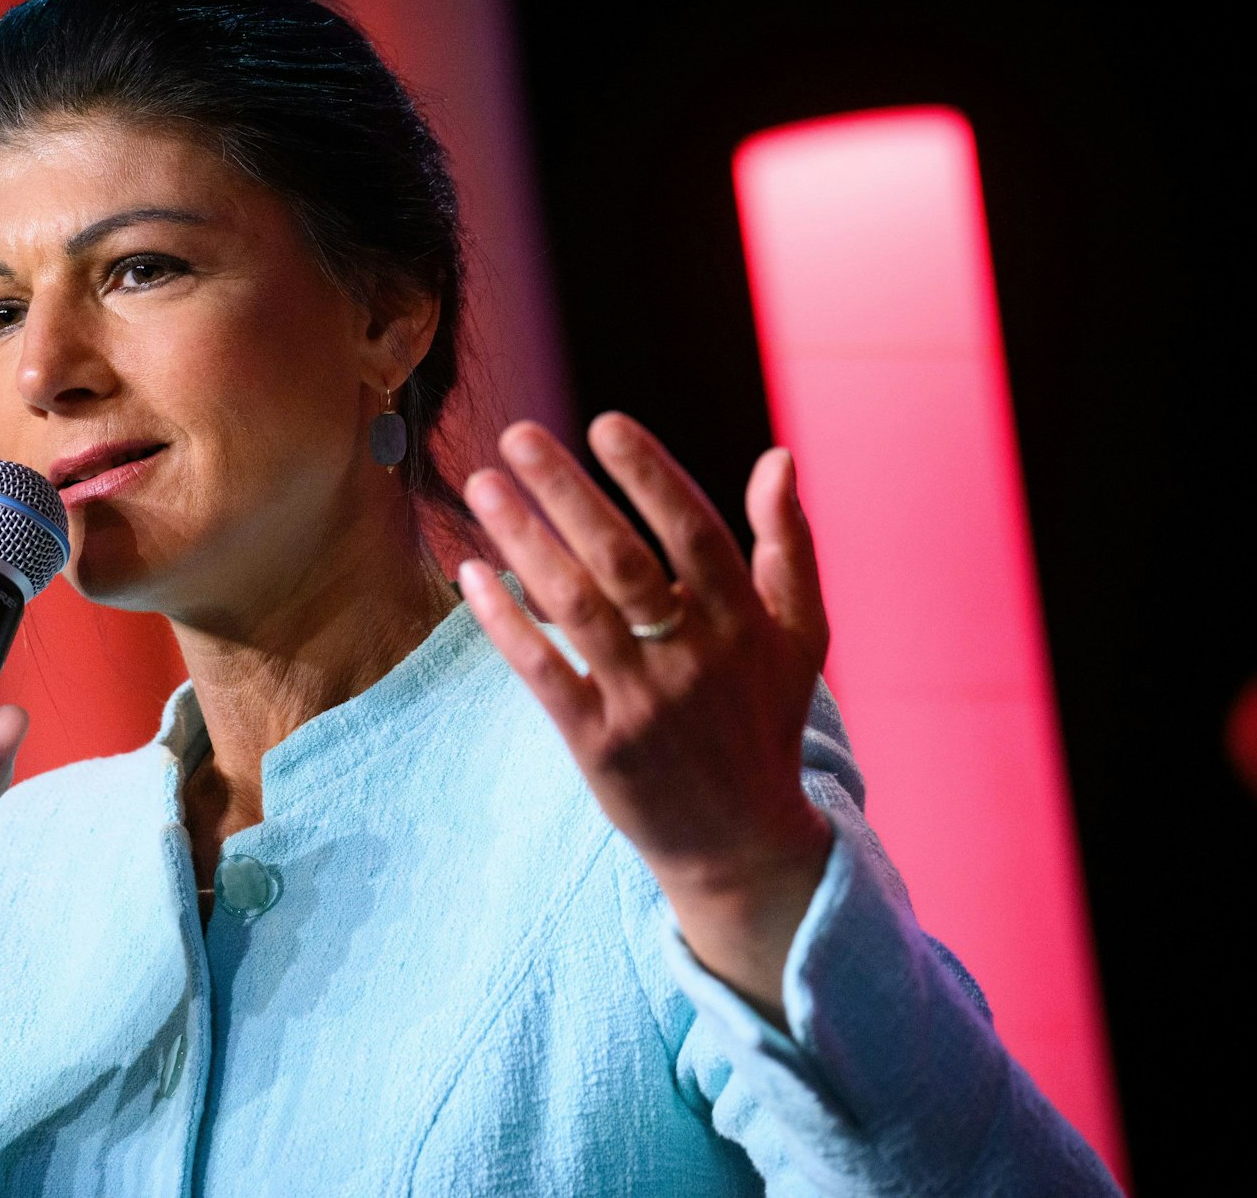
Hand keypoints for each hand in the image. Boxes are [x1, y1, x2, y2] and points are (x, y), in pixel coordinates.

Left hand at [459, 412, 833, 1023]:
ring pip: (575, 607)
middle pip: (623, 560)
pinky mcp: (599, 745)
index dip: (650, 476)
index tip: (604, 424)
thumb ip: (788, 546)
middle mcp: (694, 658)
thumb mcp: (799, 638)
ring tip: (482, 485)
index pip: (693, 532)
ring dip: (523, 540)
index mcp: (745, 623)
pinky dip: (505, 621)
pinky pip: (542, 671)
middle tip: (516, 435)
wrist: (742, 846)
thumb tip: (777, 457)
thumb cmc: (763, 722)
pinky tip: (471, 572)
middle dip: (567, 491)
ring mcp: (644, 703)